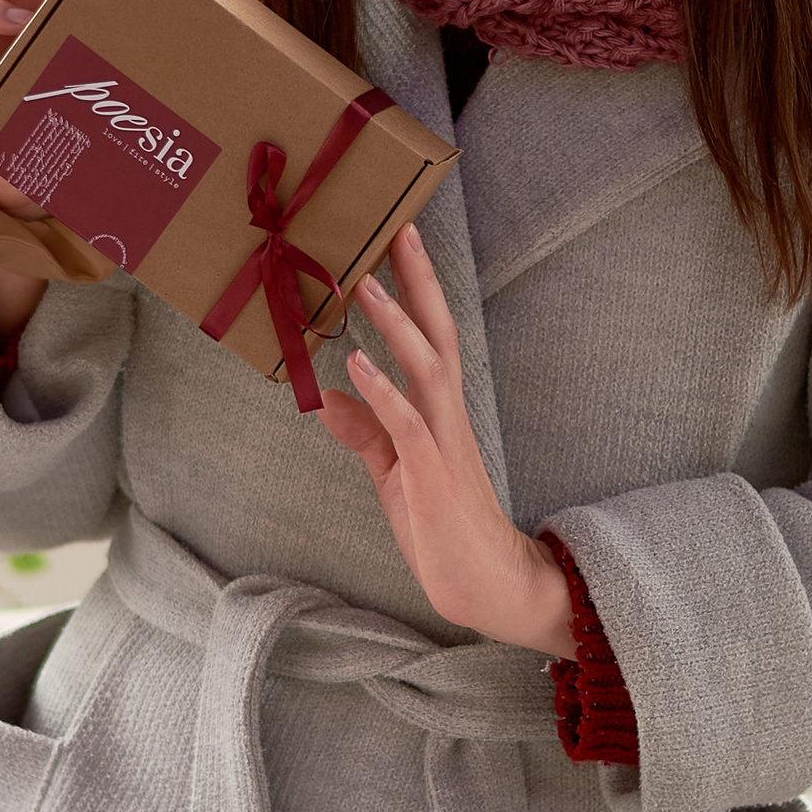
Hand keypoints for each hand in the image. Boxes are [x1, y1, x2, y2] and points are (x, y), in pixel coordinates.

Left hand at [317, 223, 574, 657]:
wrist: (485, 585)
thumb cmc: (442, 528)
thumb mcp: (393, 473)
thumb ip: (365, 431)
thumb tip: (326, 393)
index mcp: (439, 412)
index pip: (430, 336)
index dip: (415, 289)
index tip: (399, 239)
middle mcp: (447, 415)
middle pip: (437, 333)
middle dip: (417, 281)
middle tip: (398, 227)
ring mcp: (444, 443)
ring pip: (425, 367)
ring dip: (395, 323)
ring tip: (363, 282)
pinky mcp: (434, 475)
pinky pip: (409, 424)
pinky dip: (383, 391)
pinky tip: (357, 363)